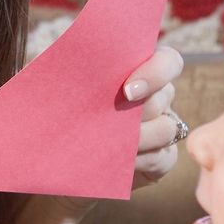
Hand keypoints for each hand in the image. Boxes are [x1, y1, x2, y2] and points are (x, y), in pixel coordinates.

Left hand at [41, 44, 185, 221]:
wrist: (56, 153)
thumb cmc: (60, 110)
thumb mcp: (62, 86)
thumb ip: (74, 69)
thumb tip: (71, 63)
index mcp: (137, 69)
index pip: (167, 61)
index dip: (156, 72)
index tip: (127, 90)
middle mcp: (156, 96)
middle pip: (164, 96)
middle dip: (137, 109)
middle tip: (107, 120)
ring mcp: (163, 126)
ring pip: (167, 128)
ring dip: (139, 137)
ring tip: (108, 143)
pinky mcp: (161, 157)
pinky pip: (164, 158)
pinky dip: (142, 160)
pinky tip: (121, 162)